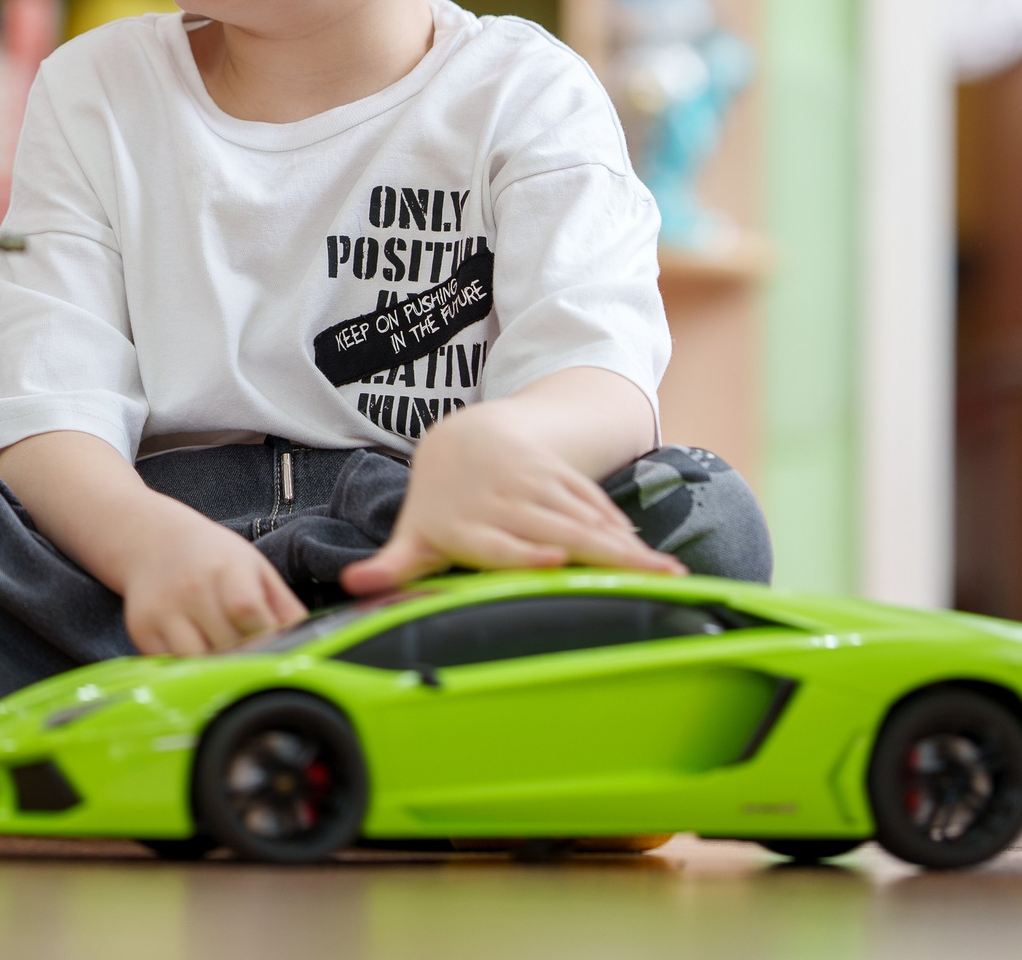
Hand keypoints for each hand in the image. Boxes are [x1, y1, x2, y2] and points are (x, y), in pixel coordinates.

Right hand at [117, 509, 307, 657]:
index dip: (265, 637)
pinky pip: (171, 665)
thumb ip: (284, 605)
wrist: (151, 540)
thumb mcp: (254, 566)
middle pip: (226, 645)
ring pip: (198, 662)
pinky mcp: (141, 629)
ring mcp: (162, 610)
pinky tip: (198, 655)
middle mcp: (190, 588)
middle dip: (247, 659)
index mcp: (225, 568)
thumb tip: (312, 644)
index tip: (274, 648)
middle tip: (255, 662)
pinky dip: (188, 669)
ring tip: (227, 660)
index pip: (247, 612)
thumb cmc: (212, 556)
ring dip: (217, 669)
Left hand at [340, 398, 681, 594]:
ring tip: (668, 577)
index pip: (498, 542)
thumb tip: (353, 587)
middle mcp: (502, 500)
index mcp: (464, 523)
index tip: (552, 564)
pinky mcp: (560, 474)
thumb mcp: (416, 532)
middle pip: (556, 533)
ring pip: (585, 517)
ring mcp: (535, 483)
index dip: (524, 553)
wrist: (466, 434)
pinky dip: (621, 527)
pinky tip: (648, 554)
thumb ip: (394, 566)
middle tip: (650, 586)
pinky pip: (593, 501)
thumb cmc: (441, 503)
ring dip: (627, 547)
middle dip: (602, 557)